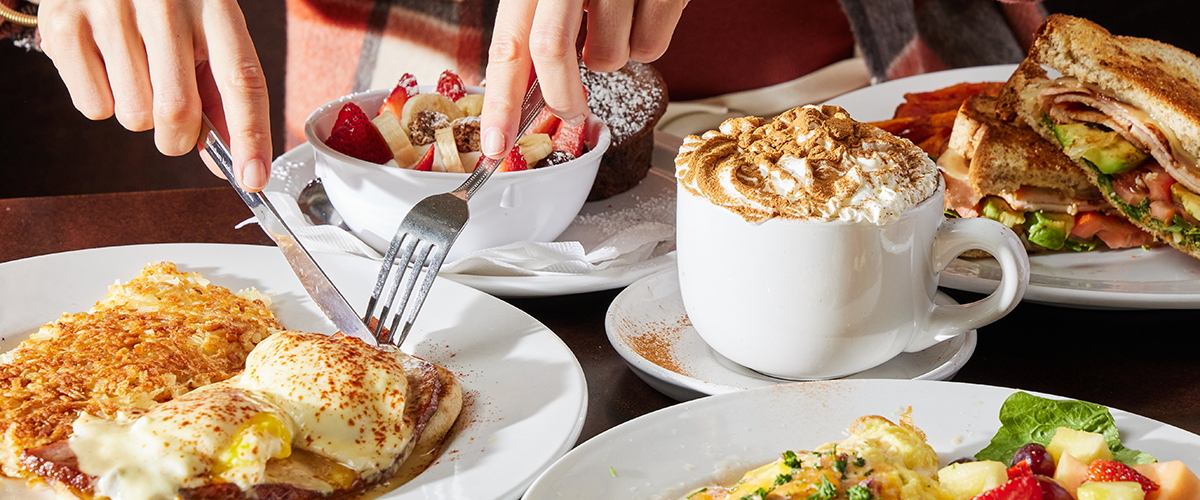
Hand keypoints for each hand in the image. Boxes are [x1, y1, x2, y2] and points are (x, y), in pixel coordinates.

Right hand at [37, 0, 270, 190]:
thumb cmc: (167, 8)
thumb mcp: (206, 36)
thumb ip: (221, 98)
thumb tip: (230, 164)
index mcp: (214, 6)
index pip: (241, 80)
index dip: (250, 135)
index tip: (253, 178)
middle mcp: (164, 4)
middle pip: (178, 111)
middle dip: (179, 138)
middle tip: (174, 124)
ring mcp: (111, 9)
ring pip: (134, 115)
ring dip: (140, 115)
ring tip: (137, 73)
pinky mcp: (64, 23)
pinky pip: (94, 107)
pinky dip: (104, 103)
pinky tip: (106, 66)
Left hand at [479, 0, 686, 158]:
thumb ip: (533, 23)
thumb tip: (519, 90)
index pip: (507, 44)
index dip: (499, 102)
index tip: (494, 145)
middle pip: (551, 51)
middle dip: (561, 96)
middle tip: (571, 110)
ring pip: (609, 58)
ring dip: (612, 56)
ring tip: (617, 16)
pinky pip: (652, 47)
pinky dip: (647, 41)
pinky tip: (644, 8)